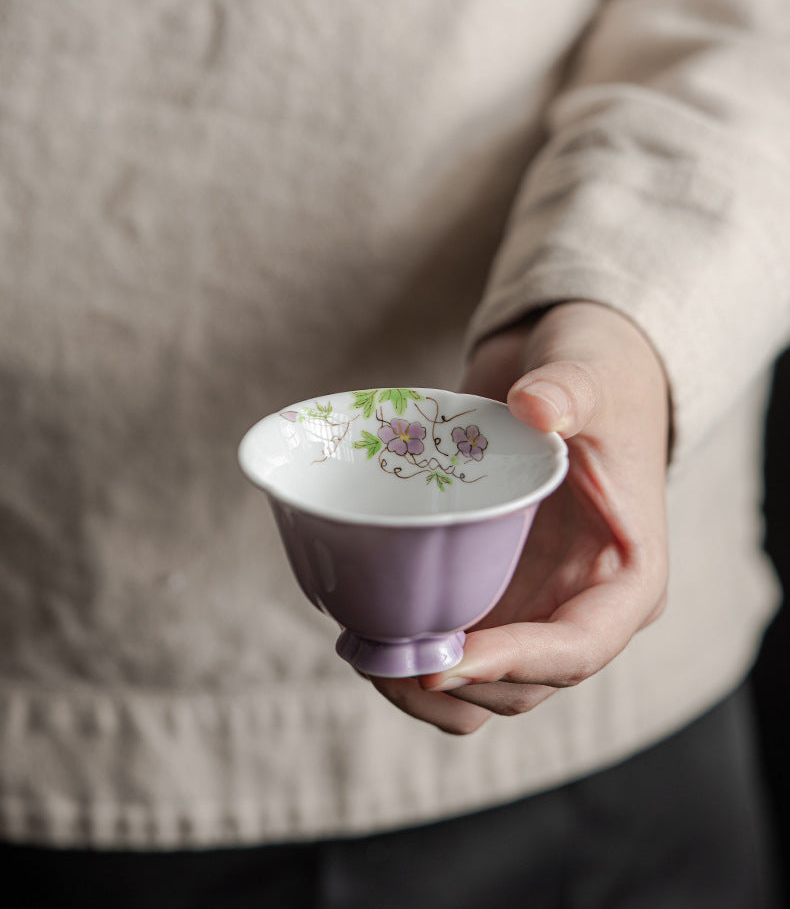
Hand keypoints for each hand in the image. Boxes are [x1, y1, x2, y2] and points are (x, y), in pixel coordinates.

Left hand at [371, 302, 669, 733]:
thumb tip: (534, 406)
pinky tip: (365, 634)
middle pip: (523, 684)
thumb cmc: (595, 377)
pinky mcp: (494, 593)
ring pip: (486, 685)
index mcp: (626, 579)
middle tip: (382, 663)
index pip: (579, 647)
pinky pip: (457, 651)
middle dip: (456, 686)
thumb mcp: (589, 373)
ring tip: (365, 657)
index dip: (512, 665)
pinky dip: (415, 657)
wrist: (565, 373)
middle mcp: (581, 606)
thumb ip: (570, 389)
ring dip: (427, 688)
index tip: (440, 665)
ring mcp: (534, 606)